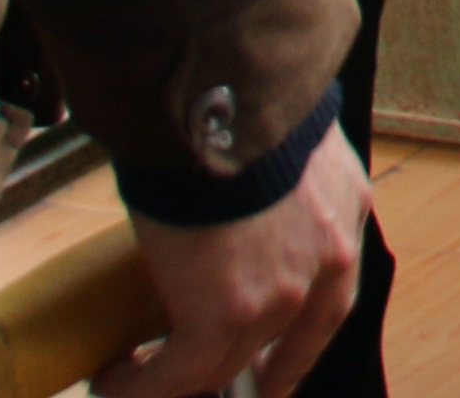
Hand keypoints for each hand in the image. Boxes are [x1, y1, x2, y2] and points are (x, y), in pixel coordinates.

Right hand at [99, 121, 368, 396]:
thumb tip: (235, 198)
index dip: (296, 342)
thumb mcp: (281, 139)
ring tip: (137, 379)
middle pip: (284, 339)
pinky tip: (115, 380)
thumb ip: (277, 182)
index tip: (272, 370)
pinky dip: (144, 385)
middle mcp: (326, 257)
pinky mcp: (226, 312)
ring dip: (179, 378)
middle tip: (201, 381)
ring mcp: (282, 291)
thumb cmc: (238, 94)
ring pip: (227, 362)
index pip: (330, 298)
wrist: (221, 91)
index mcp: (344, 209)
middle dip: (240, 368)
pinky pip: (181, 371)